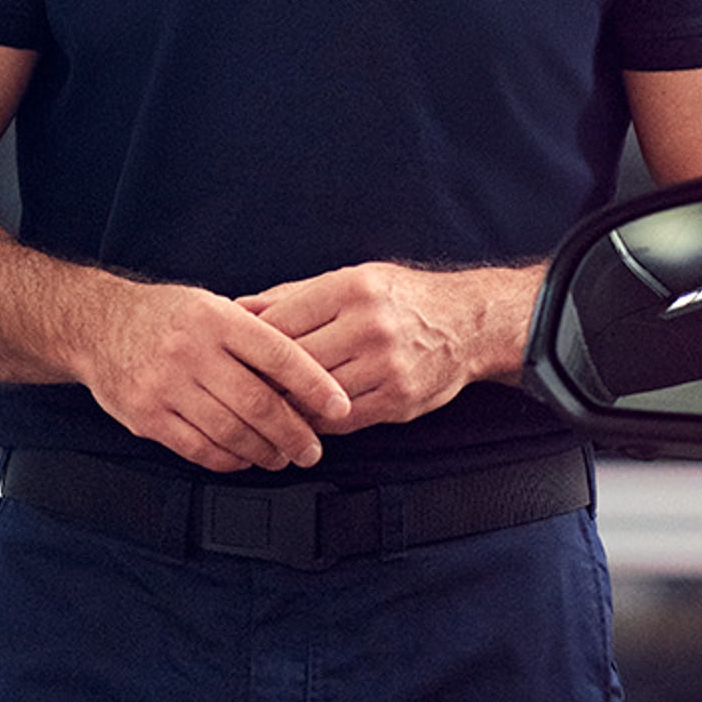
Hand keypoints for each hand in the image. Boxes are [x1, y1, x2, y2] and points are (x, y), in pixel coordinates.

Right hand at [73, 280, 357, 473]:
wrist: (96, 326)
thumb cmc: (163, 316)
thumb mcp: (210, 305)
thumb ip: (253, 332)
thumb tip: (309, 369)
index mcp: (216, 319)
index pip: (278, 354)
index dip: (315, 385)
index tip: (339, 407)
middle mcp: (191, 352)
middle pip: (258, 403)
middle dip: (295, 432)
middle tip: (313, 449)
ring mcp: (166, 386)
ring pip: (230, 432)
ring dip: (264, 451)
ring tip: (282, 456)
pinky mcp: (147, 416)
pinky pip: (197, 449)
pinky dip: (228, 460)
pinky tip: (243, 458)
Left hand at [238, 262, 541, 430]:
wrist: (467, 323)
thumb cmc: (400, 299)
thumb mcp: (349, 280)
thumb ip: (291, 296)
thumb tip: (237, 308)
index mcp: (352, 289)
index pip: (281, 322)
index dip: (251, 344)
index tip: (234, 355)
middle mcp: (370, 325)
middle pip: (295, 362)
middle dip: (264, 377)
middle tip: (240, 387)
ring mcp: (387, 366)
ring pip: (315, 395)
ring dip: (288, 404)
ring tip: (268, 405)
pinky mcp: (398, 400)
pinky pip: (341, 420)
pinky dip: (317, 421)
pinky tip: (305, 416)